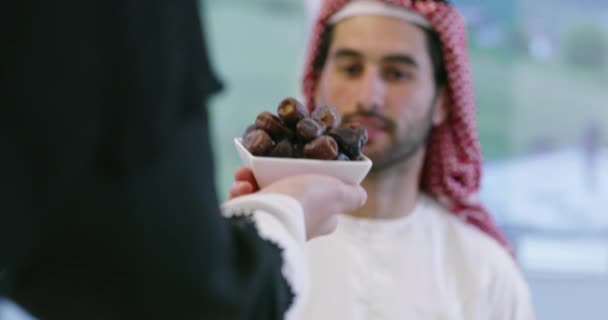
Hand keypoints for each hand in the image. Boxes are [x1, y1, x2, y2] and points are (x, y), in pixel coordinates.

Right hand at [228, 167, 366, 238]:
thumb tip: (361, 194)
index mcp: (321, 218)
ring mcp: (273, 221)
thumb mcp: (338, 193)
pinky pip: (244, 200)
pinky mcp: (250, 221)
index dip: (313, 178)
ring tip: (247, 175)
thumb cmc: (306, 201)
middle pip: (287, 189)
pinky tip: (241, 187)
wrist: (269, 216)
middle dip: (273, 173)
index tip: (300, 161)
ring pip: (262, 191)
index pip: (322, 197)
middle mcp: (298, 222)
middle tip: (265, 164)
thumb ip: (352, 194)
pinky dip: (240, 191)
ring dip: (252, 178)